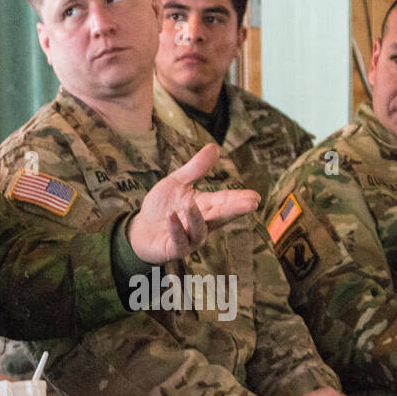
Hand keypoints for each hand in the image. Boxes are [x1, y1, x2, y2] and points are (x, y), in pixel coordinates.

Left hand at [127, 143, 259, 262]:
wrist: (140, 231)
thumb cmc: (162, 207)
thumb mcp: (178, 183)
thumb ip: (196, 169)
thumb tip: (215, 147)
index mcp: (205, 207)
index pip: (225, 201)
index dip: (240, 199)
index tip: (256, 196)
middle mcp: (202, 224)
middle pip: (221, 216)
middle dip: (235, 210)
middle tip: (252, 204)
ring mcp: (189, 239)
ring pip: (199, 229)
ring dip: (195, 216)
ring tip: (190, 203)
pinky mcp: (173, 249)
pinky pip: (178, 240)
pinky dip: (176, 228)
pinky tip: (172, 215)